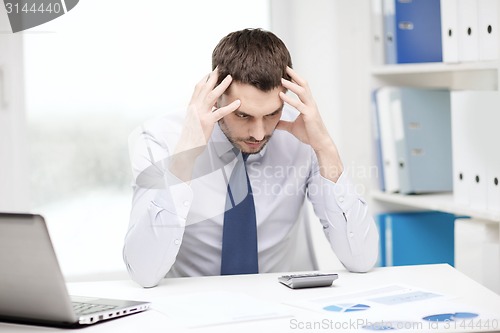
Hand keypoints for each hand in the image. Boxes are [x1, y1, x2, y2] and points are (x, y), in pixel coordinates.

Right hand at [171, 68, 239, 180]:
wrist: (186, 147)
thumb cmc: (191, 135)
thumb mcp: (194, 120)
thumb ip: (200, 111)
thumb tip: (210, 105)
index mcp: (191, 106)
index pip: (197, 88)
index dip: (205, 79)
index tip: (212, 71)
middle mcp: (194, 107)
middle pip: (204, 88)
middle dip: (213, 77)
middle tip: (221, 68)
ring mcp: (200, 114)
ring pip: (212, 96)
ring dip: (221, 86)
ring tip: (230, 78)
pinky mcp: (207, 122)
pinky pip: (219, 112)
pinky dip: (230, 106)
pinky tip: (238, 102)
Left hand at [277, 67, 342, 181]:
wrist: (319, 143)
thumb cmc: (309, 134)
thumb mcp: (292, 127)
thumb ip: (284, 123)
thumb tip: (274, 123)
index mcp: (307, 103)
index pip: (301, 86)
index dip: (294, 78)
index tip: (285, 70)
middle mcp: (310, 103)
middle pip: (303, 84)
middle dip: (294, 75)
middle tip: (284, 67)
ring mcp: (311, 108)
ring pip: (302, 92)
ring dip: (291, 85)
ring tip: (281, 79)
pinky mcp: (310, 115)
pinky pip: (299, 105)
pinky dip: (289, 100)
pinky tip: (281, 96)